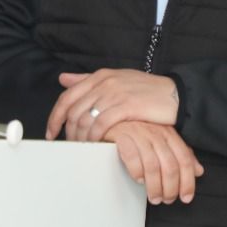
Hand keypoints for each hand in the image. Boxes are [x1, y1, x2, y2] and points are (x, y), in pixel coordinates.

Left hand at [45, 68, 178, 141]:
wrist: (174, 95)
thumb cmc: (145, 91)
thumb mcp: (115, 80)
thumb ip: (88, 80)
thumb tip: (63, 78)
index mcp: (99, 76)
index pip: (67, 97)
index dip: (55, 117)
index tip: (51, 134)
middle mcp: (104, 82)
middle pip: (73, 110)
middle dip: (68, 132)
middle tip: (71, 147)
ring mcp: (115, 93)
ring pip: (85, 119)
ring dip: (80, 138)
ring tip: (83, 149)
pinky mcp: (127, 105)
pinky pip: (101, 124)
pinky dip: (94, 137)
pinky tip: (96, 146)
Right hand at [106, 121, 202, 204]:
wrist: (112, 117)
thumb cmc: (138, 130)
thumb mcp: (163, 139)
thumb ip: (181, 154)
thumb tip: (198, 171)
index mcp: (169, 134)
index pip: (184, 159)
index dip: (187, 181)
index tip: (186, 197)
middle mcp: (156, 133)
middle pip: (170, 166)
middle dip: (170, 188)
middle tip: (167, 200)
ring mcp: (139, 134)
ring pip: (153, 165)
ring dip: (155, 186)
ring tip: (154, 197)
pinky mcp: (122, 136)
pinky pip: (132, 157)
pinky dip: (137, 172)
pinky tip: (138, 180)